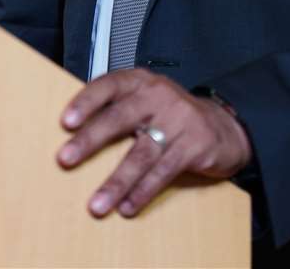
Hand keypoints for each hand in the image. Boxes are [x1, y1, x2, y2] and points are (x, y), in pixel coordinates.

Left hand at [56, 69, 251, 217]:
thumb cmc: (171, 116)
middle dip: (91, 140)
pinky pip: (164, 171)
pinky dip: (143, 191)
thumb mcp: (145, 101)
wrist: (223, 127)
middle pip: (121, 118)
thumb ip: (116, 110)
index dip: (86, 102)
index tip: (65, 122)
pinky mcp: (195, 146)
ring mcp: (179, 120)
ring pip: (142, 153)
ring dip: (116, 181)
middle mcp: (159, 96)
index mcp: (140, 82)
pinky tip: (128, 206)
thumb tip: (72, 137)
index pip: (109, 85)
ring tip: (97, 204)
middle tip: (66, 159)